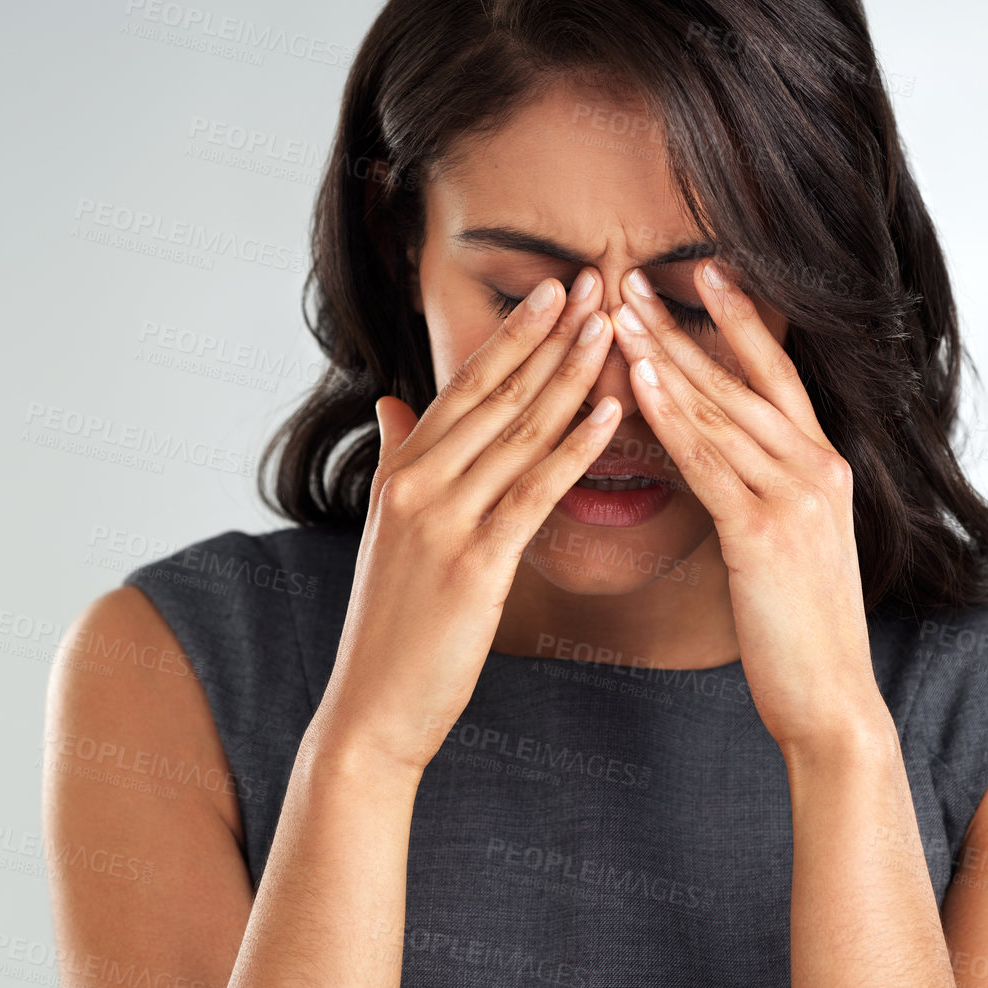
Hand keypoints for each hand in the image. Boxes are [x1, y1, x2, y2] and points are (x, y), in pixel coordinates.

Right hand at [309, 271, 620, 774]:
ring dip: (571, 375)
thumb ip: (397, 456)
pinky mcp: (474, 565)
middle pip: (496, 393)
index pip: (467, 383)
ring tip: (614, 327)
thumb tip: (392, 402)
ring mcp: (442, 521)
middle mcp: (417, 482)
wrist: (373, 707)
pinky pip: (532, 494)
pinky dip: (573, 449)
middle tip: (599, 280)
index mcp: (402, 469)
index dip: (517, 333)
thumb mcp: (387, 528)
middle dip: (553, 334)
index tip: (559, 288)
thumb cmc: (393, 621)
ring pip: (518, 432)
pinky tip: (610, 412)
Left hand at [608, 259, 883, 757]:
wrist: (831, 698)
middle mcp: (817, 467)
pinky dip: (672, 416)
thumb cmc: (798, 628)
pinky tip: (638, 382)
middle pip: (739, 378)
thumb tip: (712, 455)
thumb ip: (758, 490)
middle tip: (631, 278)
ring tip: (618, 312)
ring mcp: (796, 496)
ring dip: (665, 356)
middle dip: (681, 324)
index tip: (705, 270)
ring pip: (719, 410)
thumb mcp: (788, 542)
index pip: (777, 373)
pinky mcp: (766, 532)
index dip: (741, 318)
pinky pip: (708, 462)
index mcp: (823, 465)